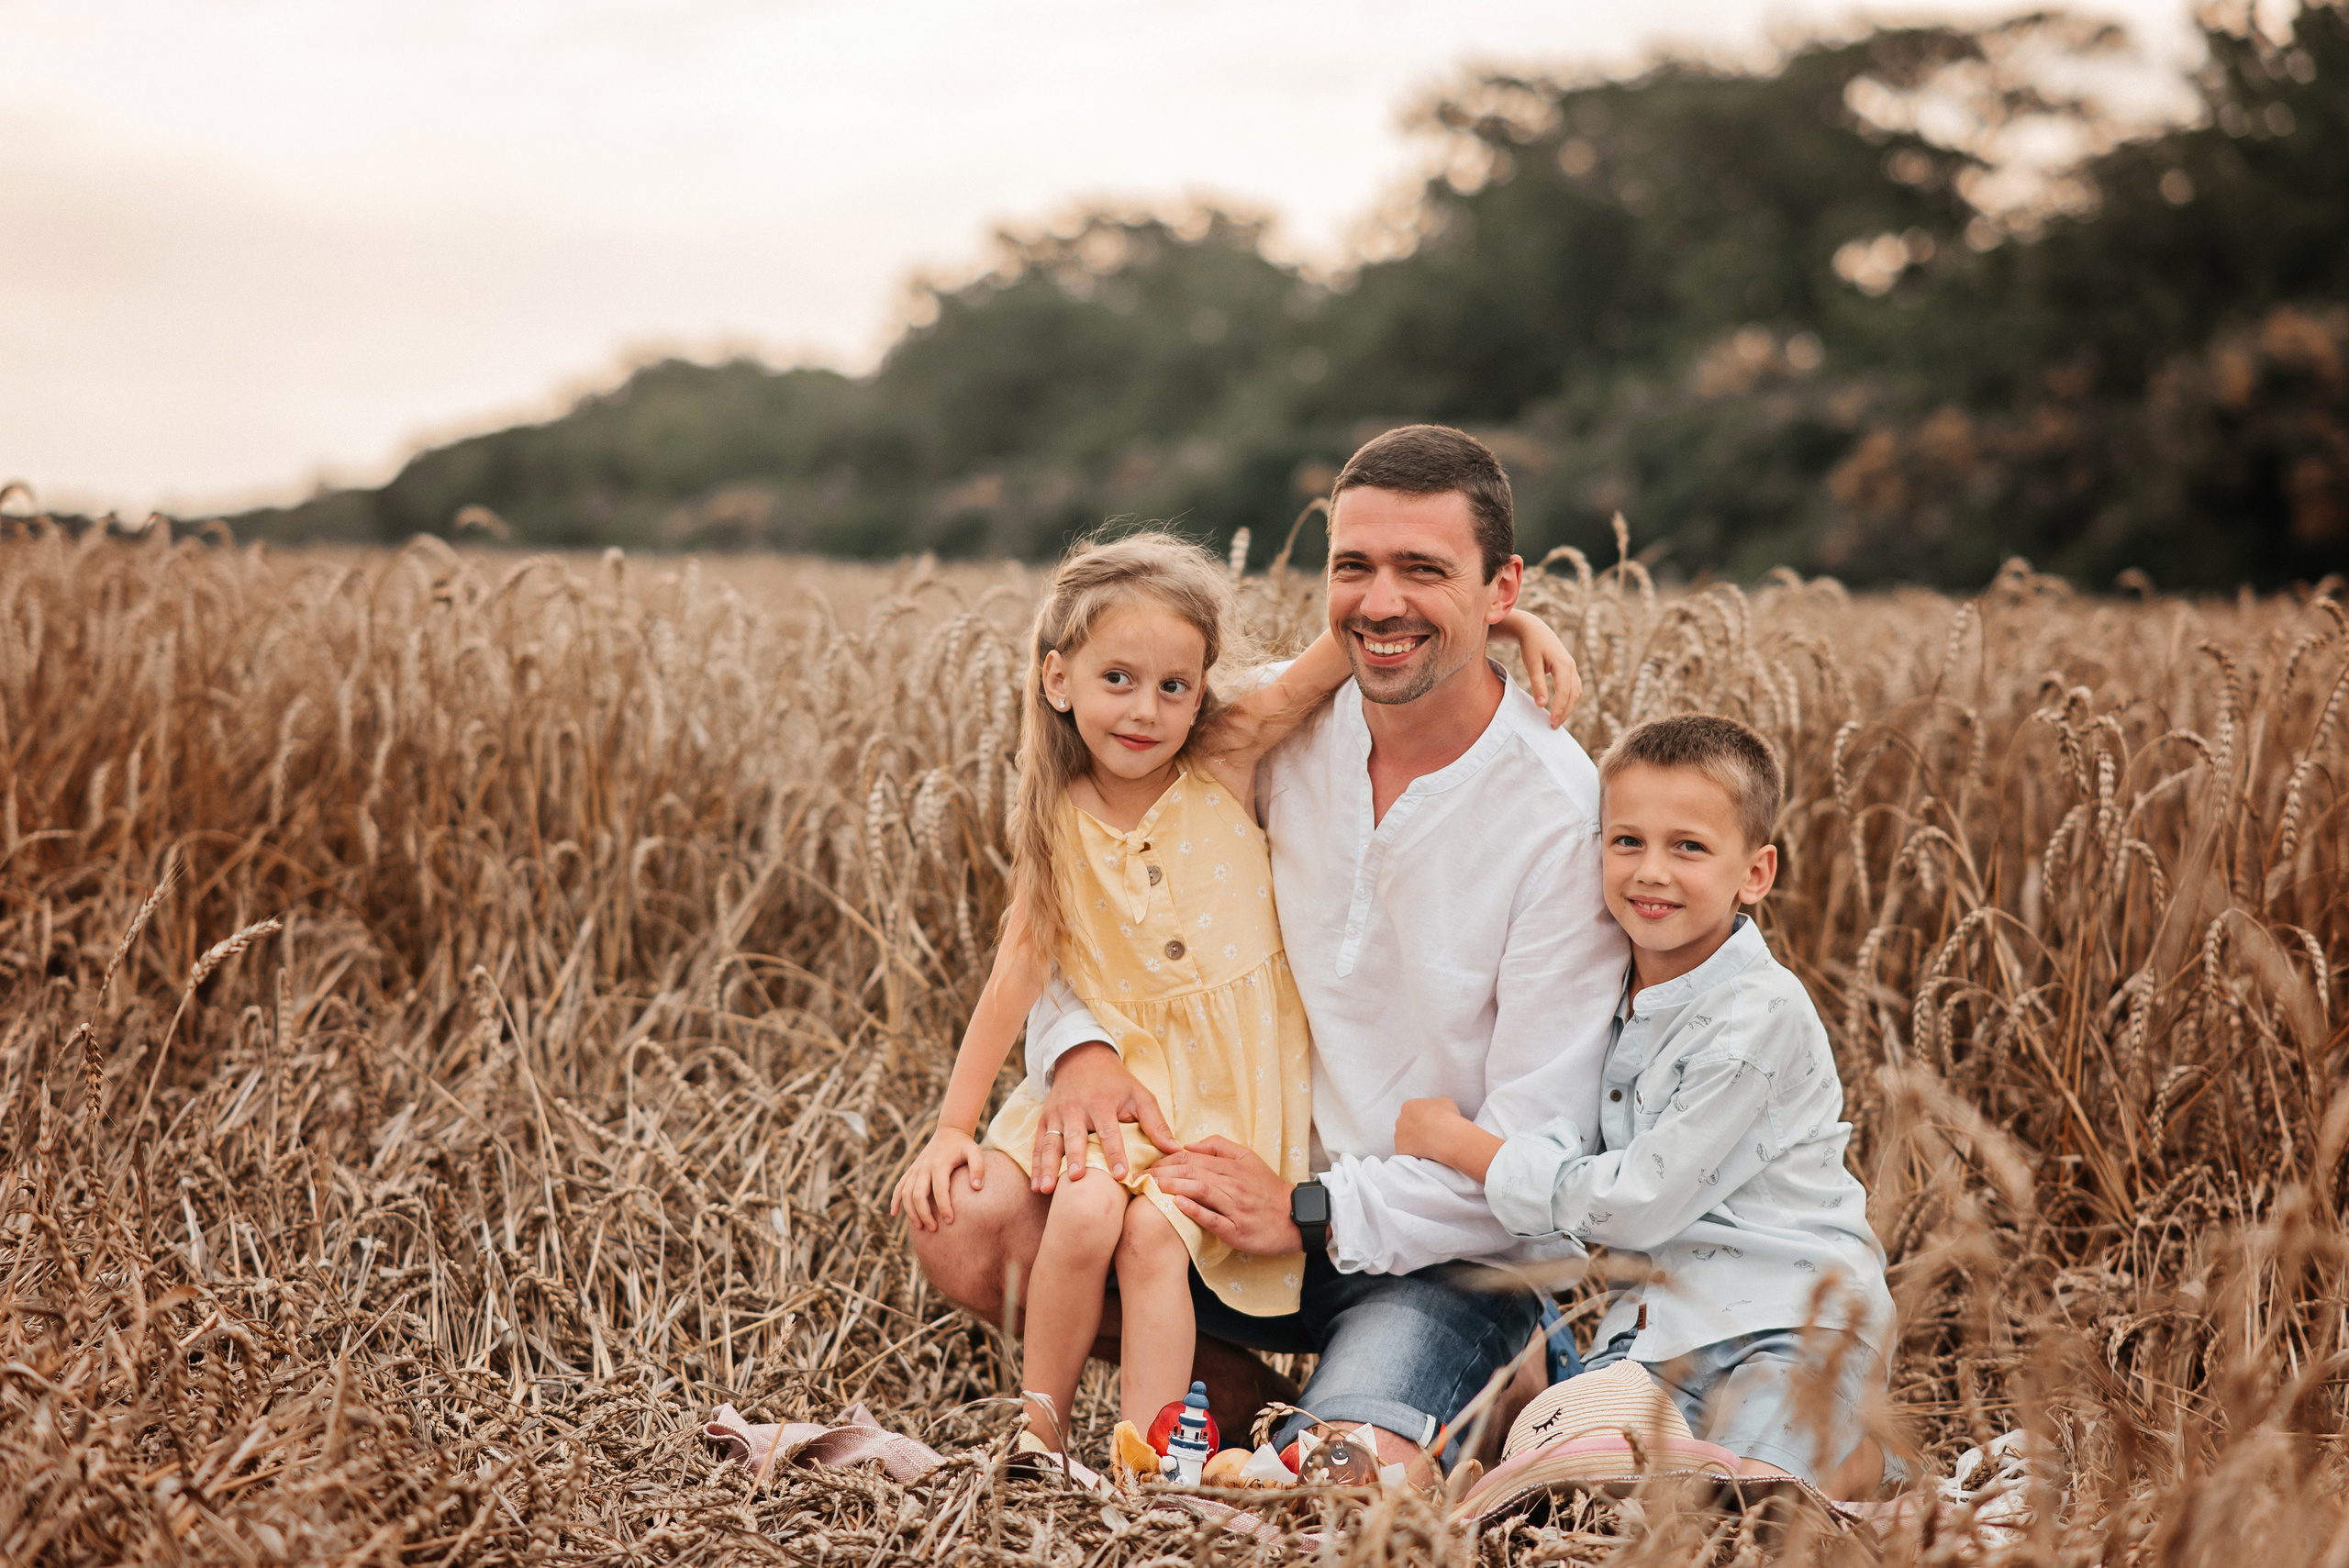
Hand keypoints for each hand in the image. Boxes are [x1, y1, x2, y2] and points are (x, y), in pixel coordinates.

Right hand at [891, 1126, 983, 1230]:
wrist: (949, 1131)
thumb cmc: (964, 1145)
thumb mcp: (975, 1152)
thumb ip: (978, 1168)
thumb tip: (977, 1188)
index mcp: (939, 1164)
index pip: (939, 1190)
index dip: (943, 1206)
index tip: (950, 1220)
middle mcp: (924, 1167)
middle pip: (918, 1195)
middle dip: (924, 1214)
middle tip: (934, 1229)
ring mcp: (916, 1169)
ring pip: (906, 1193)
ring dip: (910, 1211)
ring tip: (920, 1227)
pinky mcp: (911, 1170)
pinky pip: (899, 1186)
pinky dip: (895, 1200)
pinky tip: (894, 1213)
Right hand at [1031, 1041, 1178, 1191]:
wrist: (1083, 1058)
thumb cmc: (1117, 1084)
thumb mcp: (1140, 1096)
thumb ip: (1156, 1123)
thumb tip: (1175, 1149)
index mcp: (1102, 1103)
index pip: (1109, 1131)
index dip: (1115, 1153)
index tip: (1120, 1175)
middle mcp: (1076, 1108)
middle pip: (1075, 1136)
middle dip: (1075, 1158)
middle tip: (1077, 1179)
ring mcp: (1057, 1114)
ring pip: (1051, 1141)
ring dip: (1048, 1165)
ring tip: (1046, 1188)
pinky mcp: (1045, 1118)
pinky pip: (1038, 1143)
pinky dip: (1037, 1164)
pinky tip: (1037, 1185)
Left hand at [1150, 1136, 1303, 1255]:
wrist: (1296, 1217)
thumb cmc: (1267, 1188)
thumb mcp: (1248, 1159)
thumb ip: (1220, 1147)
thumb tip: (1189, 1144)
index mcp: (1233, 1167)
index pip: (1193, 1159)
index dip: (1168, 1160)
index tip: (1149, 1164)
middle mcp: (1233, 1185)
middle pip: (1193, 1173)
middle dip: (1163, 1172)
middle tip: (1140, 1176)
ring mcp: (1235, 1209)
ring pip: (1201, 1192)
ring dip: (1173, 1187)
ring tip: (1151, 1186)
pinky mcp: (1237, 1231)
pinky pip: (1213, 1219)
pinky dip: (1194, 1211)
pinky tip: (1176, 1204)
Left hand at [1394, 1096, 1466, 1159]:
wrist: (1446, 1137)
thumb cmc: (1447, 1117)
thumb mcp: (1445, 1101)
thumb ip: (1436, 1103)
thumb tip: (1437, 1109)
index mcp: (1408, 1106)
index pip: (1413, 1111)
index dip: (1423, 1118)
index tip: (1431, 1123)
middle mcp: (1399, 1120)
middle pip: (1406, 1125)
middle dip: (1416, 1129)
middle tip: (1430, 1135)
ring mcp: (1398, 1136)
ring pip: (1405, 1139)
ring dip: (1414, 1142)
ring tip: (1429, 1145)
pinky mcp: (1400, 1150)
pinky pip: (1407, 1152)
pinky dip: (1414, 1153)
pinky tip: (1425, 1153)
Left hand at [1496, 610, 1581, 726]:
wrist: (1534, 630)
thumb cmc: (1531, 646)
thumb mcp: (1531, 664)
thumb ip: (1537, 684)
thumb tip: (1541, 705)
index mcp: (1563, 664)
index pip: (1564, 692)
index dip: (1559, 708)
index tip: (1551, 722)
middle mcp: (1571, 666)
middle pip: (1573, 695)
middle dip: (1565, 712)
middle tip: (1553, 726)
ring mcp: (1573, 668)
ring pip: (1576, 692)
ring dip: (1568, 708)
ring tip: (1556, 721)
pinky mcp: (1570, 670)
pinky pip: (1574, 688)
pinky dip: (1569, 700)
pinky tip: (1560, 709)